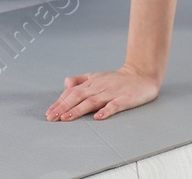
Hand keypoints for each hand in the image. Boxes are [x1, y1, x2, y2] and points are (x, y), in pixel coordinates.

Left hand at [44, 63, 159, 121]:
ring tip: (67, 118)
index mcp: (92, 83)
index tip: (50, 113)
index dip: (60, 102)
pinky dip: (106, 111)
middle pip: (78, 97)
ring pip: (92, 101)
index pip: (72, 92)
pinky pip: (114, 105)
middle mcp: (99, 87)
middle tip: (52, 117)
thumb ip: (80, 80)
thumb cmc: (118, 79)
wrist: (141, 75)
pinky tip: (98, 117)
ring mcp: (112, 93)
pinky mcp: (124, 99)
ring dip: (78, 110)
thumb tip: (66, 84)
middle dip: (64, 107)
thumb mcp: (97, 76)